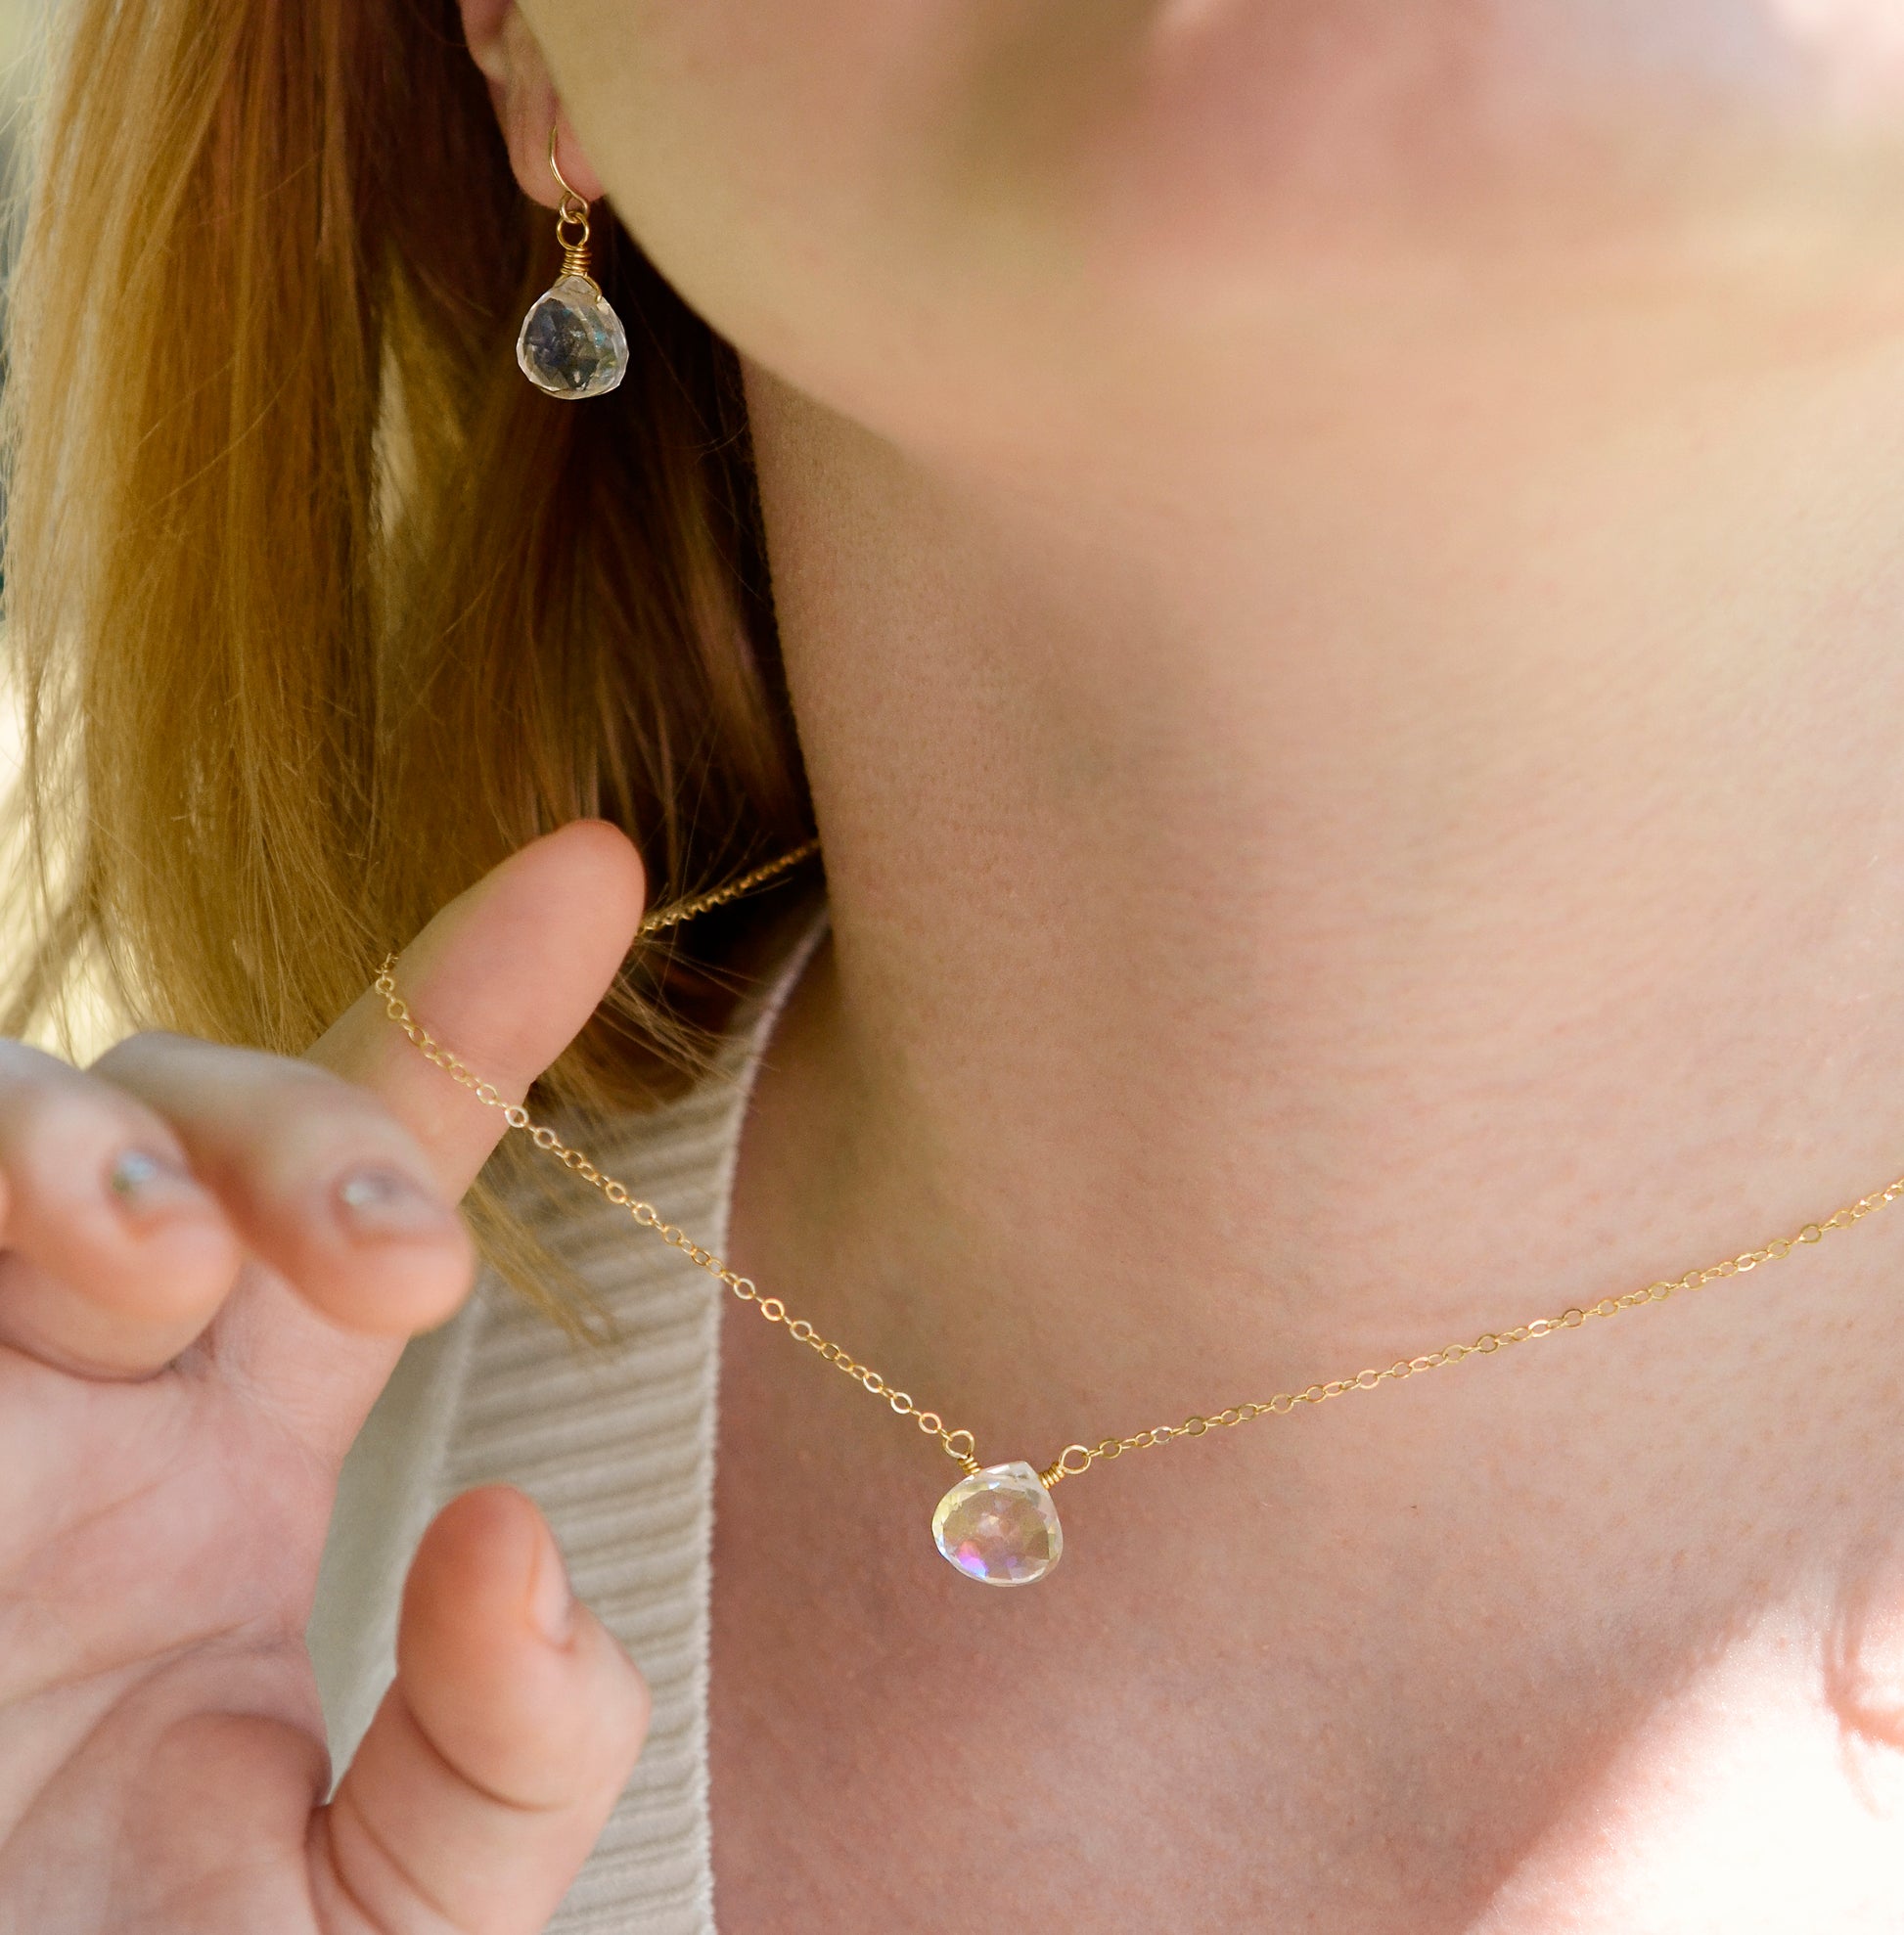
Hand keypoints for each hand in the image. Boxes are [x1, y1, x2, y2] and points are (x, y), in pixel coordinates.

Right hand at [0, 820, 652, 1932]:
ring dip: (79, 1145)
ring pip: (1, 1117)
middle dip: (294, 1124)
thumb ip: (508, 1760)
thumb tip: (508, 1552)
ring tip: (146, 1275)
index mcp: (226, 1457)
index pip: (366, 1175)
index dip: (470, 1010)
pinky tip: (45, 1309)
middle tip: (394, 1266)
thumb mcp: (386, 1914)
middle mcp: (78, 1390)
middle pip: (188, 1104)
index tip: (595, 868)